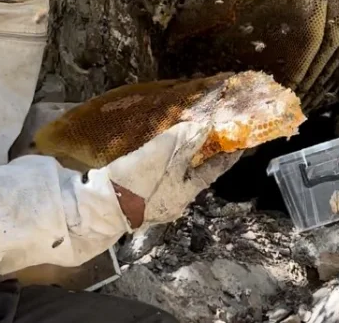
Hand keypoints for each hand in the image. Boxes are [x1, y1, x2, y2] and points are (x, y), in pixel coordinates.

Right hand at [105, 121, 240, 227]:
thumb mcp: (162, 155)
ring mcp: (156, 206)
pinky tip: (155, 157)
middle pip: (193, 176)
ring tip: (179, 143)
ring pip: (174, 178)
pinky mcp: (138, 203)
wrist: (100, 209)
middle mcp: (174, 203)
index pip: (212, 172)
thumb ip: (184, 141)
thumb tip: (203, 129)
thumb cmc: (135, 182)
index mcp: (185, 193)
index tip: (238, 145)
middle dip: (199, 158)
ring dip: (178, 162)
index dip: (225, 157)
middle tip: (206, 138)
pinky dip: (161, 167)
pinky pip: (157, 180)